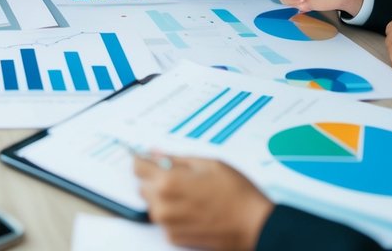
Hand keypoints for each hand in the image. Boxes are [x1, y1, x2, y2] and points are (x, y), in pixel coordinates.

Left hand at [135, 152, 273, 250]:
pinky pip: (164, 219)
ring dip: (164, 197)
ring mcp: (167, 224)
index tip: (152, 160)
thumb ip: (177, 159)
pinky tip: (194, 209)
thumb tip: (156, 154)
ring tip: (191, 194)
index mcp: (168, 182)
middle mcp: (162, 205)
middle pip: (143, 186)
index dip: (145, 160)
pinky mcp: (174, 238)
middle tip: (181, 177)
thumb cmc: (236, 193)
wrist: (254, 225)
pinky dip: (173, 213)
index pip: (137, 167)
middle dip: (156, 179)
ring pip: (153, 203)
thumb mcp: (208, 164)